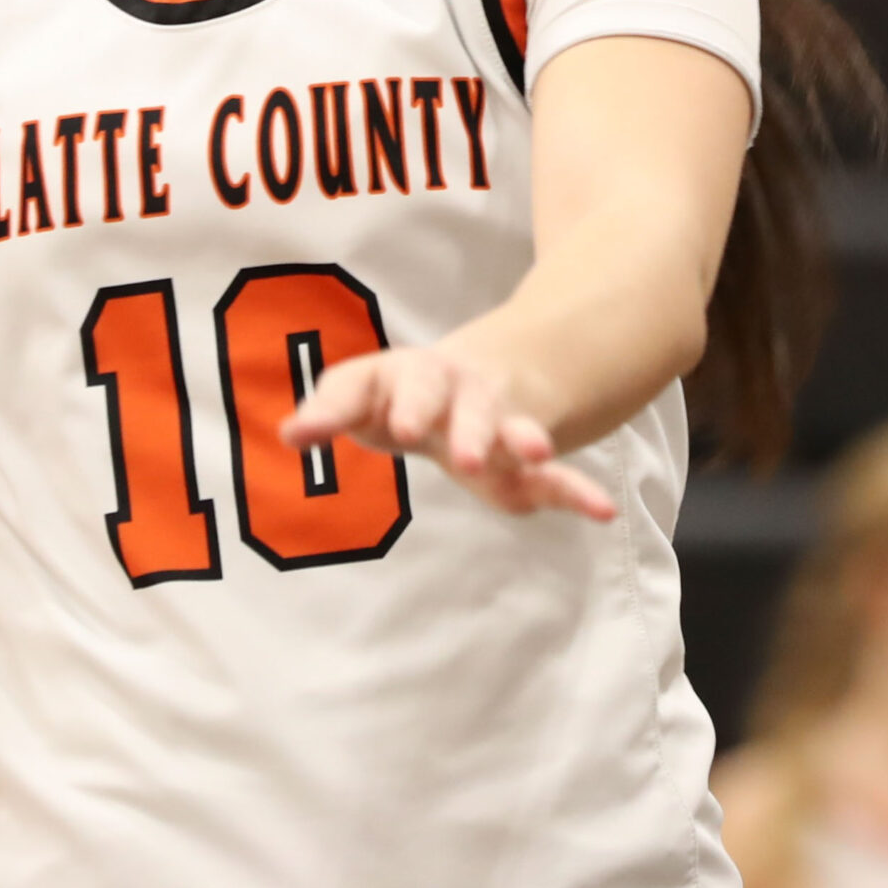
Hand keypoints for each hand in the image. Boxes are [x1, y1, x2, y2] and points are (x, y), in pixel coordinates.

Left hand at [281, 347, 615, 521]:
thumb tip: (286, 433)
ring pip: (507, 424)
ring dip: (518, 437)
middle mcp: (451, 390)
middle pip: (450, 398)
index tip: (354, 431)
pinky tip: (601, 513)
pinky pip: (557, 474)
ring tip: (536, 453)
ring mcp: (495, 418)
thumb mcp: (362, 400)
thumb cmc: (400, 396)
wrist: (479, 375)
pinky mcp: (526, 454)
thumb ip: (327, 416)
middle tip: (456, 451)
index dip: (345, 407)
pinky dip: (578, 491)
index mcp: (401, 376)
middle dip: (453, 421)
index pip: (373, 382)